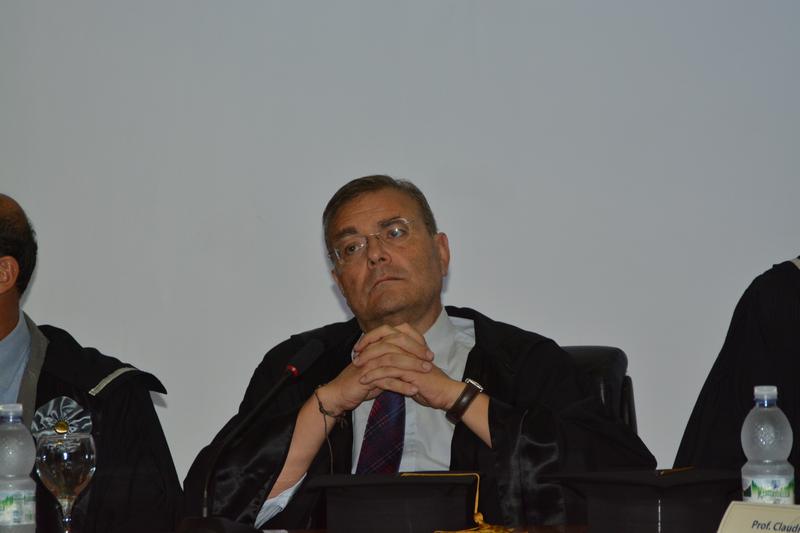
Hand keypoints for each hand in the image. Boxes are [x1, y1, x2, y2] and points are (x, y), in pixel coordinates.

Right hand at [316, 323, 434, 414]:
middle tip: (430, 359)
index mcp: (375, 346)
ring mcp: (369, 364)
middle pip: (397, 344)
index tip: (428, 352)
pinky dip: (402, 385)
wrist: (339, 395)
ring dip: (412, 367)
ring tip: (426, 372)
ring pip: (394, 361)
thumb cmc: (359, 382)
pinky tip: (413, 390)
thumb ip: (391, 363)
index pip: (397, 336)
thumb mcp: (378, 369)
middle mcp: (372, 351)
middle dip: (416, 351)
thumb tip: (409, 359)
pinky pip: (387, 380)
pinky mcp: (366, 378)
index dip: (414, 342)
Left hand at [354, 323, 463, 410]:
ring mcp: (412, 358)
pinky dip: (374, 375)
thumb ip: (399, 358)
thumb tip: (380, 356)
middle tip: (355, 357)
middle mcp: (412, 347)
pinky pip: (388, 371)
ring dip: (368, 361)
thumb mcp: (411, 367)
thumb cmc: (428, 382)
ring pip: (385, 354)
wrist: (444, 394)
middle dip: (367, 346)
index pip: (388, 330)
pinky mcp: (412, 372)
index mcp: (412, 342)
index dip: (372, 336)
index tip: (360, 346)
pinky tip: (365, 380)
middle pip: (385, 338)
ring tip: (357, 369)